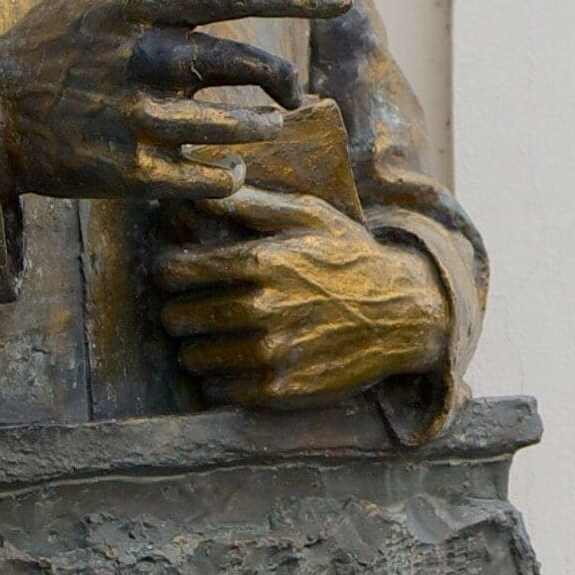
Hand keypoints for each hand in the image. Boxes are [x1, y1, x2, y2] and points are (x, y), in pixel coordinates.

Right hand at [0, 0, 347, 200]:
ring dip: (259, 129)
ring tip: (265, 125)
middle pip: (245, 65)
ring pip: (231, 128)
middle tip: (287, 91)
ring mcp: (134, 116)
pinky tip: (228, 169)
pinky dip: (224, 175)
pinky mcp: (125, 167)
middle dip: (281, 80)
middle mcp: (143, 58)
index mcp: (142, 9)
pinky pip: (200, 178)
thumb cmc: (57, 37)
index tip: (345, 0)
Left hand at [156, 187, 450, 406]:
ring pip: (193, 357)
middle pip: (177, 317)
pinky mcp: (280, 390)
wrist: (406, 315)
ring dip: (197, 347)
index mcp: (262, 261)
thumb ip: (251, 203)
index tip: (178, 274)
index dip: (168, 272)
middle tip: (197, 308)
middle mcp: (261, 308)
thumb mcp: (311, 216)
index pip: (175, 271)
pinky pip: (219, 390)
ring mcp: (270, 353)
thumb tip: (204, 184)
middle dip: (180, 311)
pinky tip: (238, 364)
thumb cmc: (352, 259)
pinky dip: (219, 379)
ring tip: (217, 337)